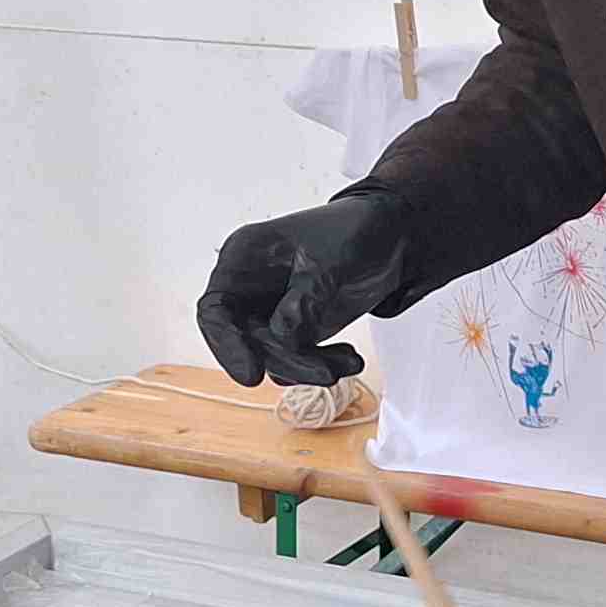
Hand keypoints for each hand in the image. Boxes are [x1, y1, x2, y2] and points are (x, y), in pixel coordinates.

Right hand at [194, 193, 408, 386]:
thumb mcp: (332, 259)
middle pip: (246, 341)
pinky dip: (322, 365)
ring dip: (309, 367)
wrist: (390, 236)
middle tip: (323, 371)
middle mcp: (251, 288)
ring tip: (349, 361)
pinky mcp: (297, 329)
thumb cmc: (353, 231)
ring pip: (273, 357)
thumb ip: (307, 296)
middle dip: (284, 360)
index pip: (215, 310)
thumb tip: (282, 335)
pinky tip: (349, 358)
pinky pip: (297, 360)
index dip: (227, 345)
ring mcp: (273, 311)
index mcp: (245, 258)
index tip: (251, 375)